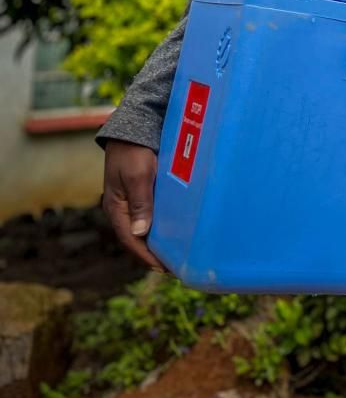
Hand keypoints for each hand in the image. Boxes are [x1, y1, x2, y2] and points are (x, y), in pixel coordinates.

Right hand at [102, 141, 165, 271]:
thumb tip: (141, 233)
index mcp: (117, 208)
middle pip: (138, 238)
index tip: (164, 268)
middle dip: (153, 254)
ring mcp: (133, 202)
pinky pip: (152, 215)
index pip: (131, 240)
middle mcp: (123, 208)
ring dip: (158, 241)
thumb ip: (141, 203)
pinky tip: (176, 232)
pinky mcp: (144, 194)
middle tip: (175, 267)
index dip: (146, 256)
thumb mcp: (138, 176)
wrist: (134, 129)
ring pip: (145, 228)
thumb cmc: (134, 151)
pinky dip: (161, 226)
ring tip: (177, 254)